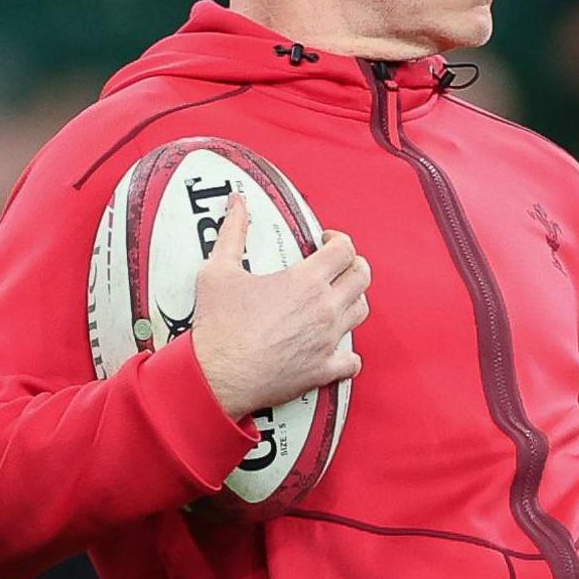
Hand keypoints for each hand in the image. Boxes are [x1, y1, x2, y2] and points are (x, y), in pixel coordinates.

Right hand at [189, 192, 369, 420]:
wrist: (216, 375)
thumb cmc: (218, 326)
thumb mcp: (218, 270)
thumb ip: (233, 232)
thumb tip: (237, 204)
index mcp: (306, 282)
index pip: (344, 249)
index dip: (338, 240)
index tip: (324, 241)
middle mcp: (325, 309)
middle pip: (362, 277)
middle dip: (352, 265)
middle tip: (336, 266)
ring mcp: (328, 340)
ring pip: (360, 312)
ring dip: (352, 300)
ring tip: (334, 298)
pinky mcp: (323, 369)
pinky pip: (352, 360)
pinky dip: (348, 352)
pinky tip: (334, 345)